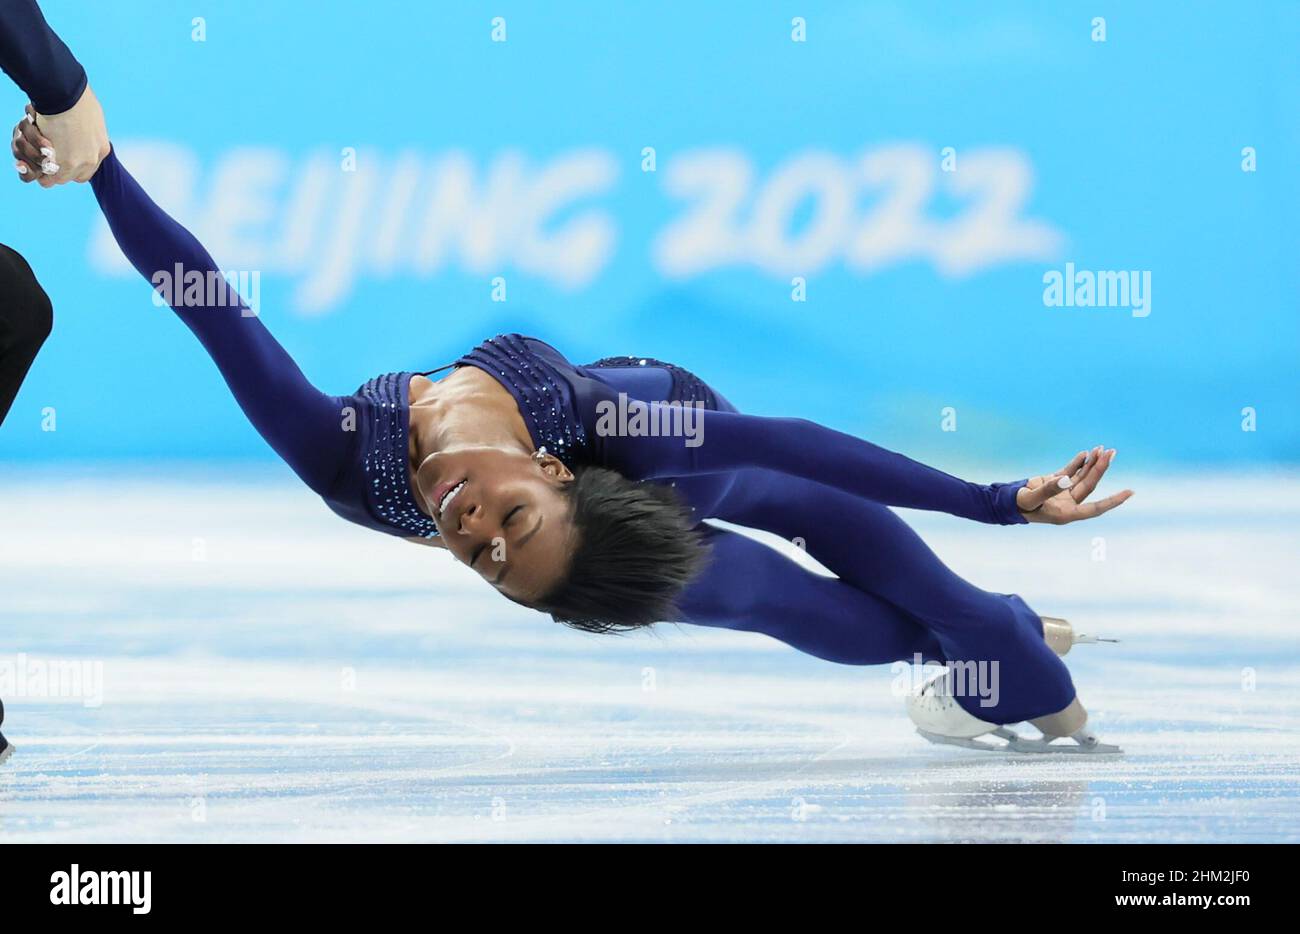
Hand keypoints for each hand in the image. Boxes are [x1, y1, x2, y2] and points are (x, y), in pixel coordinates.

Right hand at [12, 85, 108, 185]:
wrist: (65, 95)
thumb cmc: (75, 99)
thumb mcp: (92, 117)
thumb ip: (89, 130)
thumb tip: (86, 128)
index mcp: (102, 148)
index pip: (88, 167)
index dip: (74, 165)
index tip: (63, 158)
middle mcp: (94, 159)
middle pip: (76, 176)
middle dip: (62, 171)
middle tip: (48, 161)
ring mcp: (80, 163)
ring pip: (62, 178)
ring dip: (49, 172)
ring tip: (38, 161)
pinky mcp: (65, 164)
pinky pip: (49, 178)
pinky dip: (40, 173)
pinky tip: (33, 164)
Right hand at [1016, 446, 1132, 523]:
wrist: (1007, 502)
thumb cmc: (1020, 505)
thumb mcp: (1032, 498)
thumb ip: (1049, 489)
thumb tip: (1066, 479)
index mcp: (1067, 512)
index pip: (1095, 507)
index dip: (1113, 501)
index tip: (1130, 492)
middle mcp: (1069, 502)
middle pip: (1090, 484)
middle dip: (1101, 468)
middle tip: (1111, 452)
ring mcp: (1064, 492)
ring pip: (1083, 476)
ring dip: (1092, 463)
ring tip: (1102, 448)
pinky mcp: (1056, 483)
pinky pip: (1071, 471)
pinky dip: (1079, 463)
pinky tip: (1086, 453)